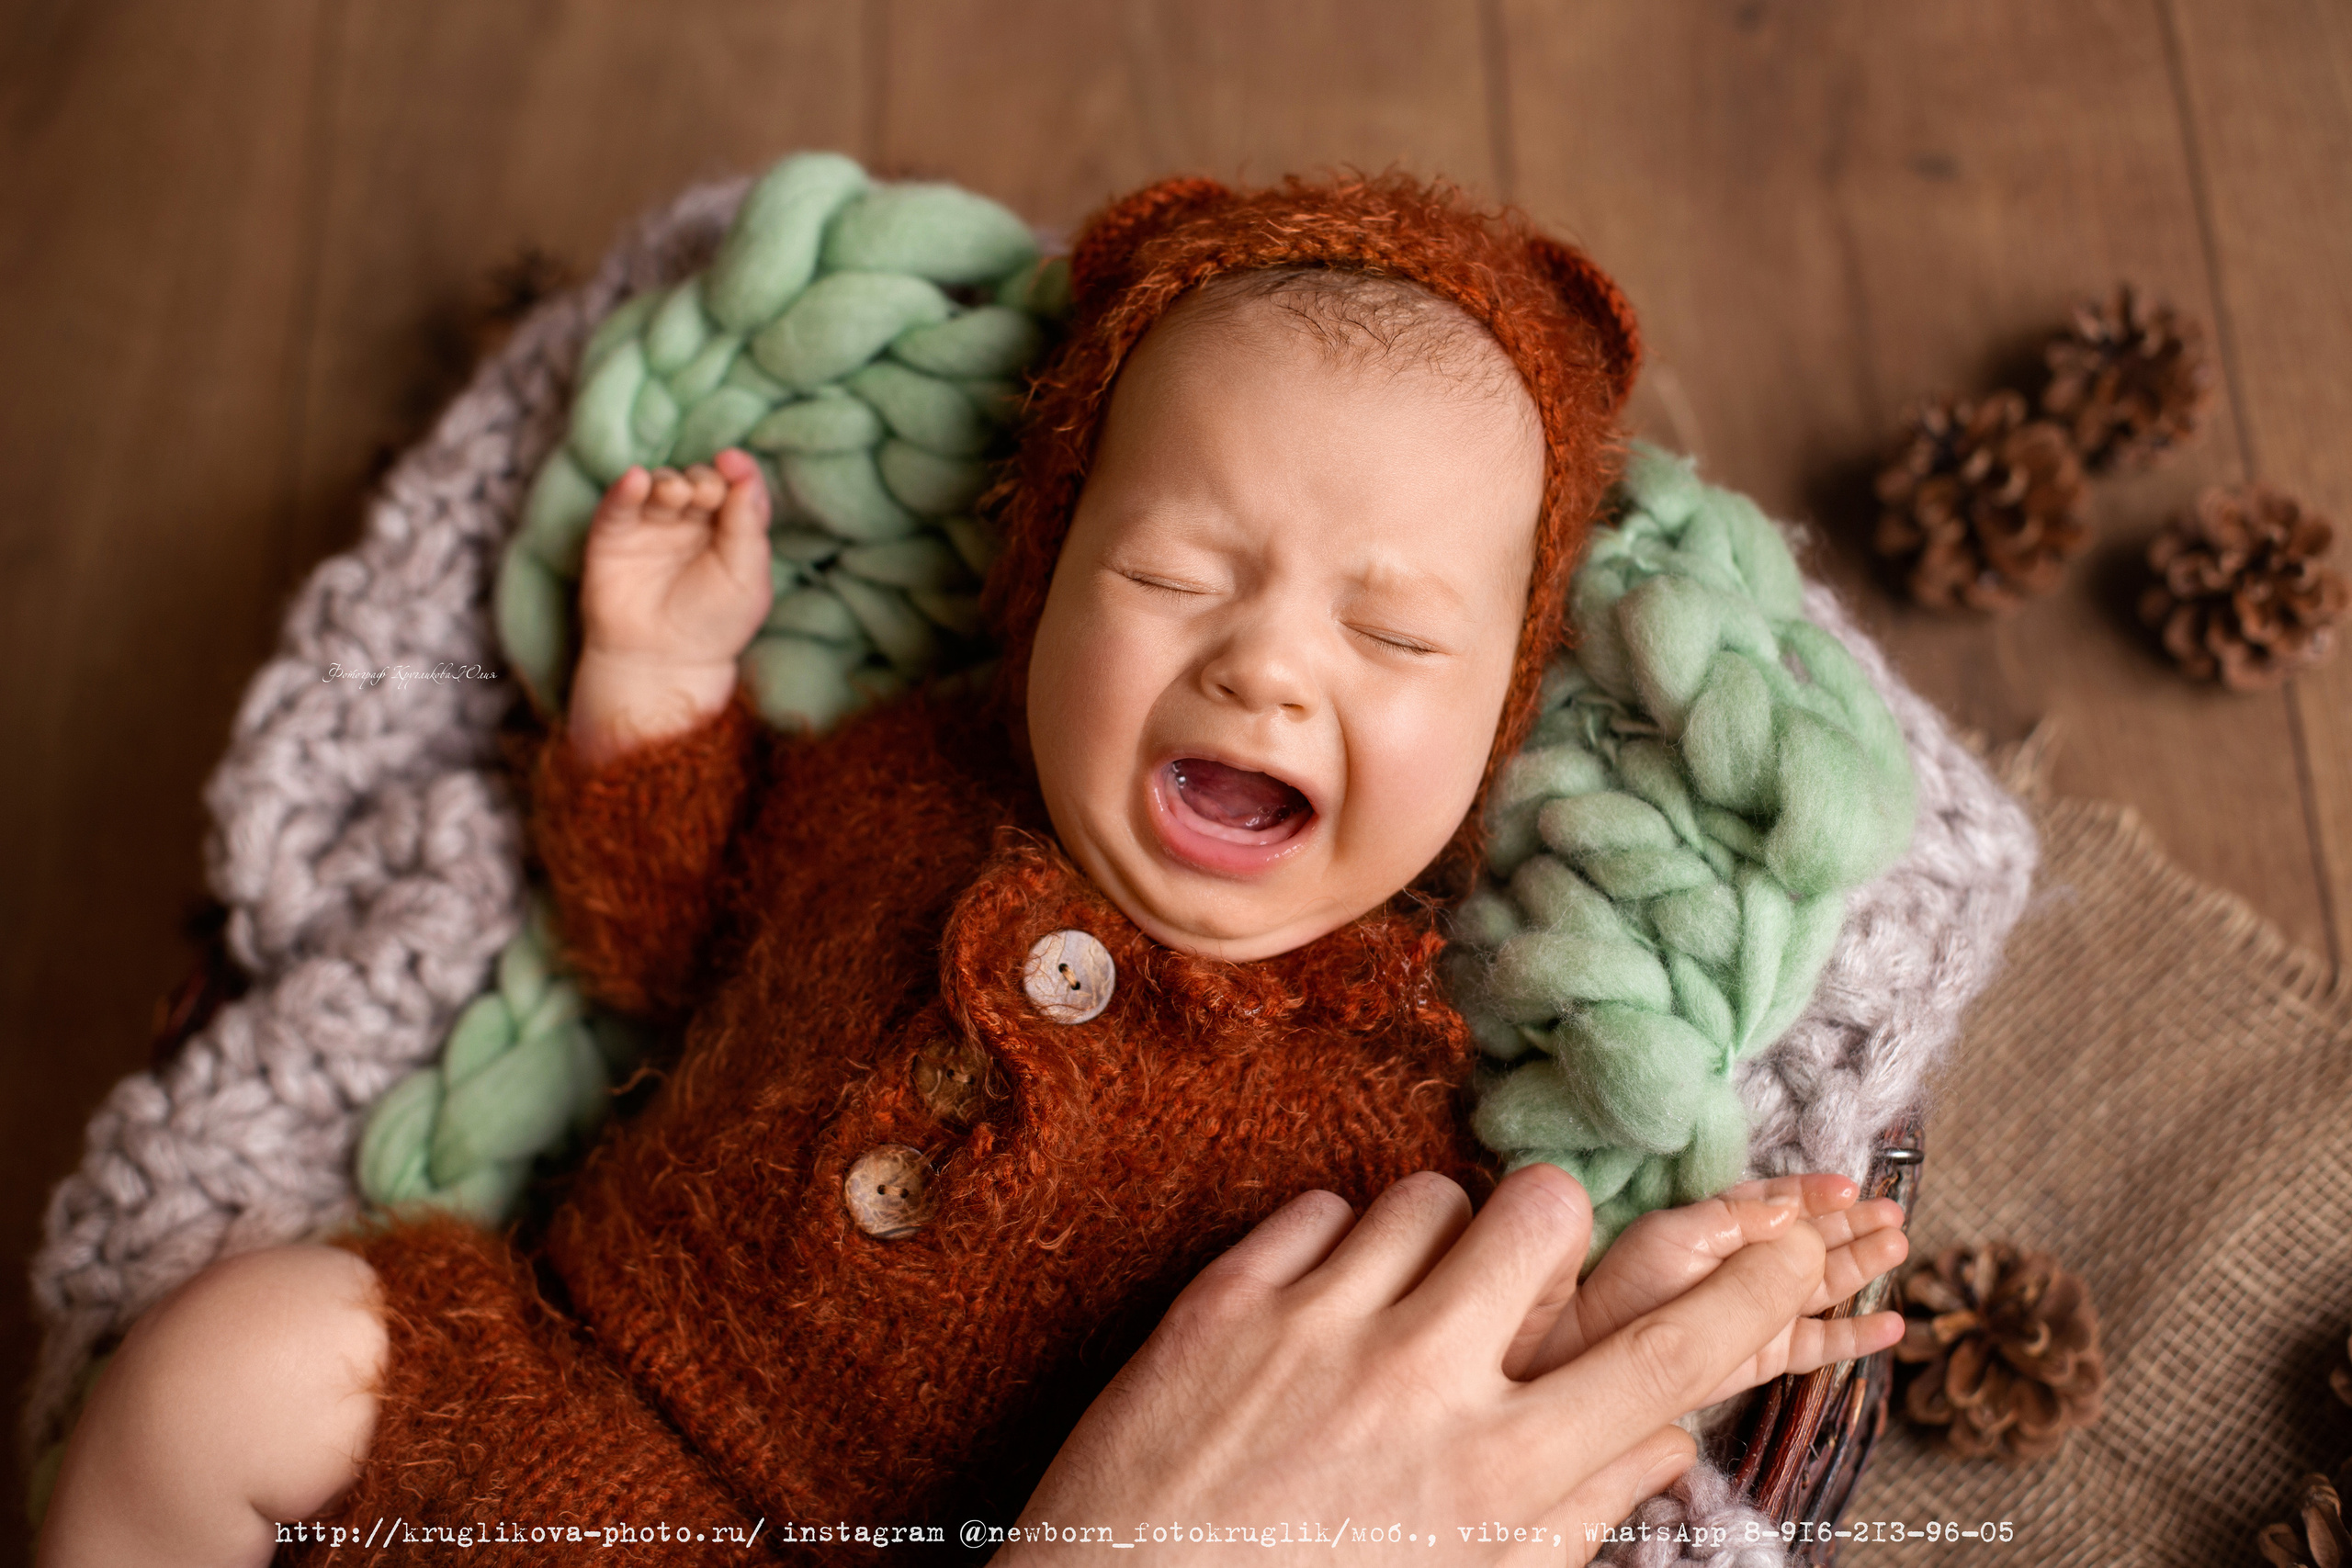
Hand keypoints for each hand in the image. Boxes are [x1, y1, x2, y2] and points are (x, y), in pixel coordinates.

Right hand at [570, 450, 772, 763]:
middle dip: (705, 480)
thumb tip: (746, 476)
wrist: (662, 663)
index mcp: (730, 532)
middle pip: (701, 480)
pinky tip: (636, 481)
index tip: (732, 462)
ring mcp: (652, 526)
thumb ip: (749, 526)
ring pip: (662, 484)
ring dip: (672, 482)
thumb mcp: (747, 578)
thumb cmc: (713, 625)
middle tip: (706, 496)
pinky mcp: (614, 534)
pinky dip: (627, 487)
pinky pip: (620, 501)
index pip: (737, 488)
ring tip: (677, 496)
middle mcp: (692, 524)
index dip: (738, 470)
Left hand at [1001, 1166, 1863, 1565]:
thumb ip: (1573, 1510)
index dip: (1760, 1287)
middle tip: (1509, 1280)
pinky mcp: (1224, 1299)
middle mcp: (1421, 1387)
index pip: (1672, 1354)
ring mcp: (1317, 1331)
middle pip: (1548, 1212)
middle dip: (1546, 1229)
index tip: (1796, 1244)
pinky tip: (1311, 1314)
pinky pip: (1317, 1205)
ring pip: (1430, 1194)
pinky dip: (1326, 1248)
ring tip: (1395, 1309)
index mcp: (1500, 1479)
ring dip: (1431, 1240)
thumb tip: (1668, 1442)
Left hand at [1507, 1173, 1908, 1402]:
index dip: (1814, 1193)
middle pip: (1808, 1240)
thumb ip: (1732, 1222)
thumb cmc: (1621, 1288)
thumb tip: (1793, 1212)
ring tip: (1899, 1246)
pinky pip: (1815, 1344)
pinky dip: (1853, 1337)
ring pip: (1819, 1285)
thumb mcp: (1672, 1237)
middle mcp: (1740, 1265)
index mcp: (1719, 1226)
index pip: (1778, 1202)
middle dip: (1850, 1226)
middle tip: (1894, 1212)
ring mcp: (1751, 1310)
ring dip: (1860, 1267)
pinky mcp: (1757, 1356)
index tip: (1850, 1186)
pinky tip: (1889, 1326)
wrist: (1588, 1356)